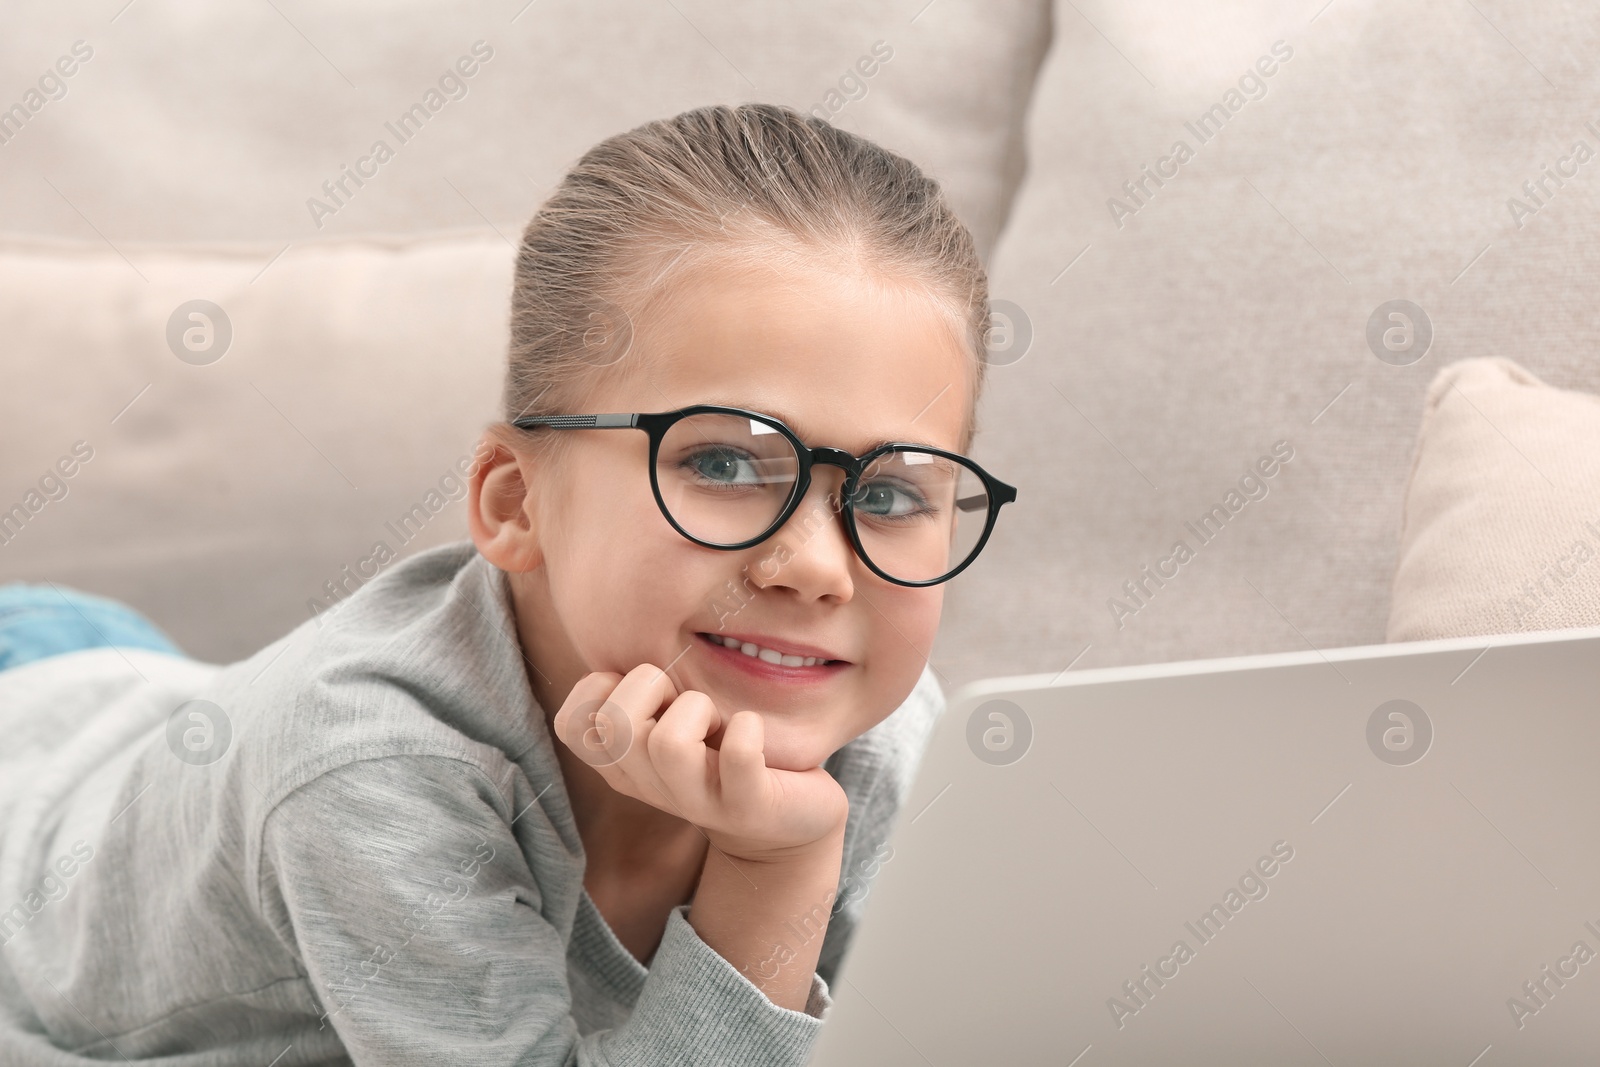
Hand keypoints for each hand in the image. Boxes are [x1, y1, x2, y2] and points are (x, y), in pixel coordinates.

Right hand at [551, 665, 848, 860]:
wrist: (786, 819)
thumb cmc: (722, 750)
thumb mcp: (671, 717)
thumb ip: (640, 688)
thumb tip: (623, 620)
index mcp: (622, 764)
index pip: (570, 724)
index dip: (601, 687)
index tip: (646, 690)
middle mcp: (649, 786)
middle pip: (616, 723)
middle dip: (653, 686)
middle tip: (687, 700)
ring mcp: (697, 802)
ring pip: (668, 744)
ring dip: (698, 710)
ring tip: (719, 721)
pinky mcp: (747, 807)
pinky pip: (737, 755)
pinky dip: (747, 728)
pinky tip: (752, 728)